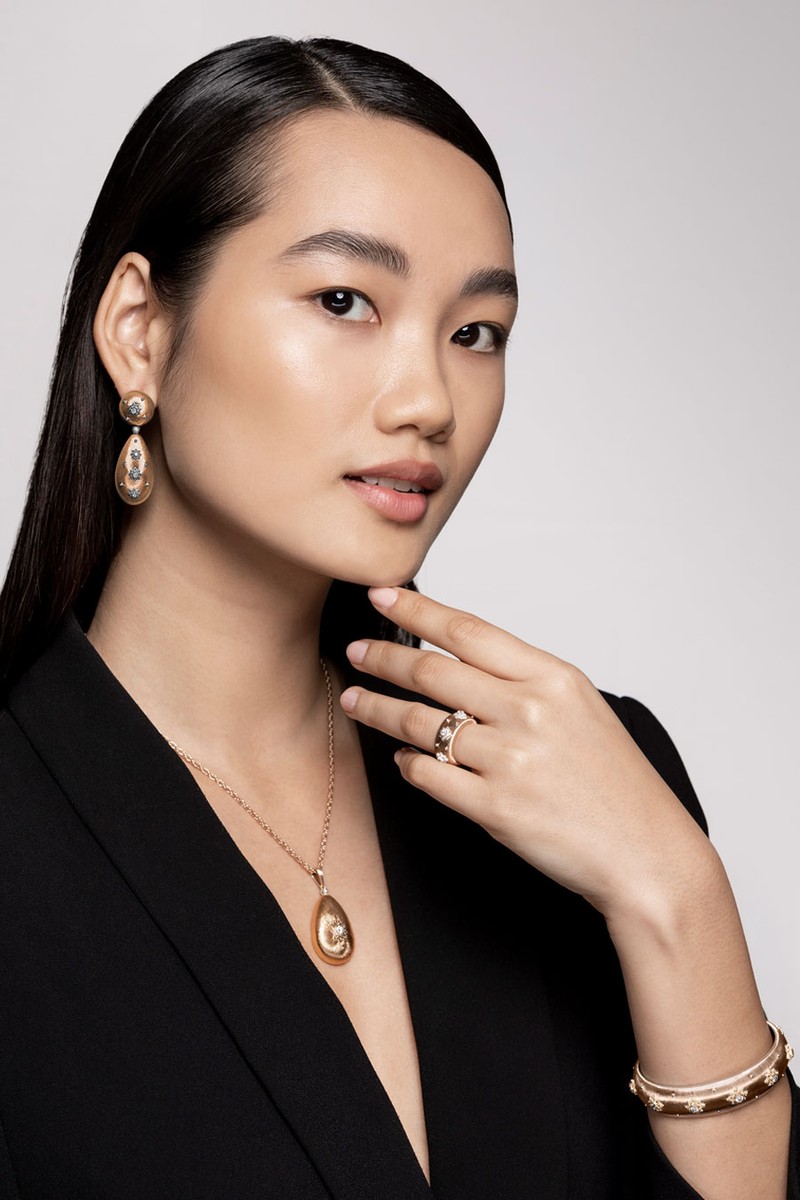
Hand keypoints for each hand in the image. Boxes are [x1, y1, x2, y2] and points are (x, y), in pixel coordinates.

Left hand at [340, 586, 709, 918]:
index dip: (416, 609)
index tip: (381, 596)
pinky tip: (400, 758)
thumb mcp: (582, 709)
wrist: (647, 853)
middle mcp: (529, 711)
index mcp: (552, 678)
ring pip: (419, 722)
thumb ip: (525, 682)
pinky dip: (406, 765)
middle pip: (432, 671)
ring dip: (377, 709)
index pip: (467, 630)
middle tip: (356, 651)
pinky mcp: (494, 807)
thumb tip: (460, 660)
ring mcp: (509, 759)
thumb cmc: (616, 783)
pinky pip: (428, 776)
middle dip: (383, 657)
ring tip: (355, 700)